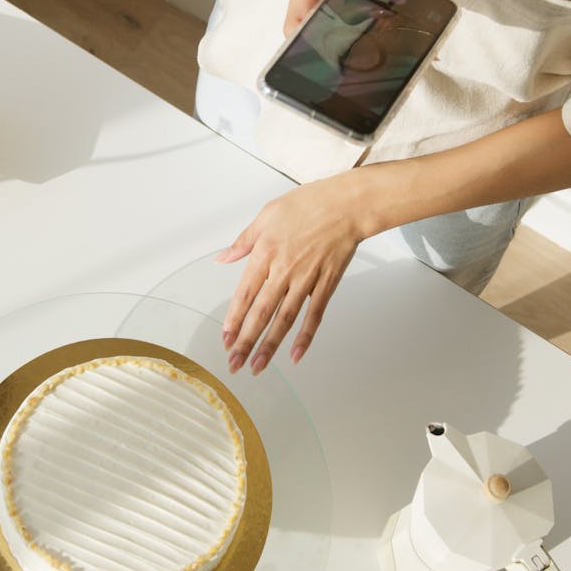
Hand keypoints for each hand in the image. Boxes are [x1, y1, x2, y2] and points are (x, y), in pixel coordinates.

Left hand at [216, 173, 363, 374]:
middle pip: (261, 313)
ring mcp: (306, 280)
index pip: (245, 294)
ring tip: (257, 367)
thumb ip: (244, 241)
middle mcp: (283, 271)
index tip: (225, 339)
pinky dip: (305, 336)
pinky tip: (295, 355)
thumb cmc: (308, 204)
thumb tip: (222, 258)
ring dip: (270, 345)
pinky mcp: (326, 284)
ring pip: (284, 319)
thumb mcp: (267, 215)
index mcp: (265, 253)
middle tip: (234, 364)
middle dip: (245, 342)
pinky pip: (314, 315)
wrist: (347, 204)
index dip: (234, 319)